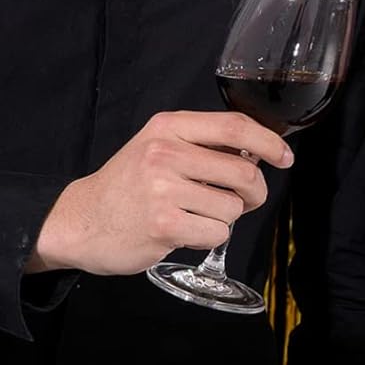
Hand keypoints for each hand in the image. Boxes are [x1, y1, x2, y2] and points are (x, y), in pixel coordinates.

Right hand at [27, 110, 293, 274]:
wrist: (79, 221)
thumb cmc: (128, 184)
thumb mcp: (158, 146)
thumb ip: (202, 143)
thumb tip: (259, 151)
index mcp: (169, 127)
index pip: (235, 126)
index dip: (269, 142)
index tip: (285, 157)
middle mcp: (166, 153)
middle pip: (243, 171)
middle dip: (254, 191)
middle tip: (243, 200)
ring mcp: (164, 189)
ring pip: (233, 207)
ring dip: (226, 218)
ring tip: (198, 216)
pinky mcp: (163, 225)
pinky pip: (216, 234)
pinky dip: (209, 238)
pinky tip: (185, 232)